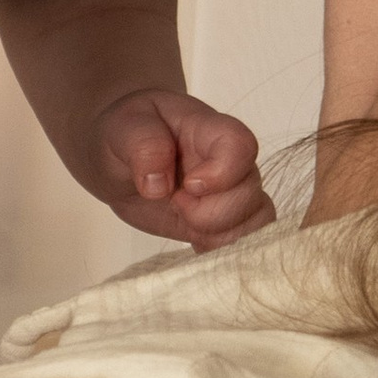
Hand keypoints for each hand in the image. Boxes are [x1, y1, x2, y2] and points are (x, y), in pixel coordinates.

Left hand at [92, 90, 275, 246]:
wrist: (121, 160)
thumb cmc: (126, 133)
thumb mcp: (123, 126)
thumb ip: (142, 146)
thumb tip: (158, 185)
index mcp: (208, 130)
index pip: (240, 145)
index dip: (222, 173)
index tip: (188, 186)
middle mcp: (230, 162)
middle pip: (250, 193)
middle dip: (211, 214)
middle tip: (175, 203)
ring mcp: (231, 194)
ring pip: (256, 222)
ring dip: (220, 237)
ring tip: (184, 221)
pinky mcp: (223, 223)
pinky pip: (245, 242)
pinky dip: (220, 252)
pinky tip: (193, 239)